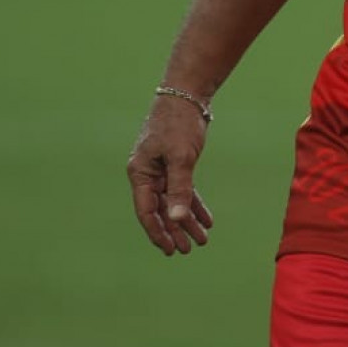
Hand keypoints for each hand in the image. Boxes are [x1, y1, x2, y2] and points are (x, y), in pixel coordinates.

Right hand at [126, 96, 214, 255]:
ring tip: (201, 240)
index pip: (147, 211)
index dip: (157, 232)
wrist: (187, 96)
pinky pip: (184, 190)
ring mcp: (162, 169)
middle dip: (175, 231)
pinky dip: (195, 204)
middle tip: (188, 250)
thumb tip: (177, 219)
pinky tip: (206, 219)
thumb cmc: (179, 124)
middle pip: (161, 210)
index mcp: (140, 174)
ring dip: (187, 220)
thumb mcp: (181, 158)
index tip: (169, 250)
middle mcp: (148, 174)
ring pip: (174, 202)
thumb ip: (180, 189)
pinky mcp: (177, 164)